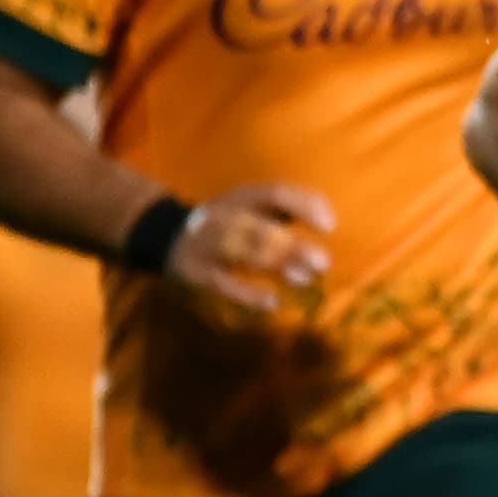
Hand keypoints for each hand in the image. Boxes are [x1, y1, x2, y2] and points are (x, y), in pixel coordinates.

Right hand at [166, 182, 335, 312]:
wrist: (167, 234)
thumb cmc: (229, 220)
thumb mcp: (254, 204)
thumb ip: (290, 207)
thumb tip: (329, 218)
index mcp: (242, 197)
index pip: (273, 194)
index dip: (302, 207)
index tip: (330, 226)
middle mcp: (224, 217)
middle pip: (258, 228)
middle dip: (290, 245)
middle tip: (323, 262)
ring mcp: (209, 245)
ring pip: (241, 253)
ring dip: (274, 265)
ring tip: (305, 278)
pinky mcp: (199, 273)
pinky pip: (223, 284)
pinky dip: (247, 294)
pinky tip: (272, 302)